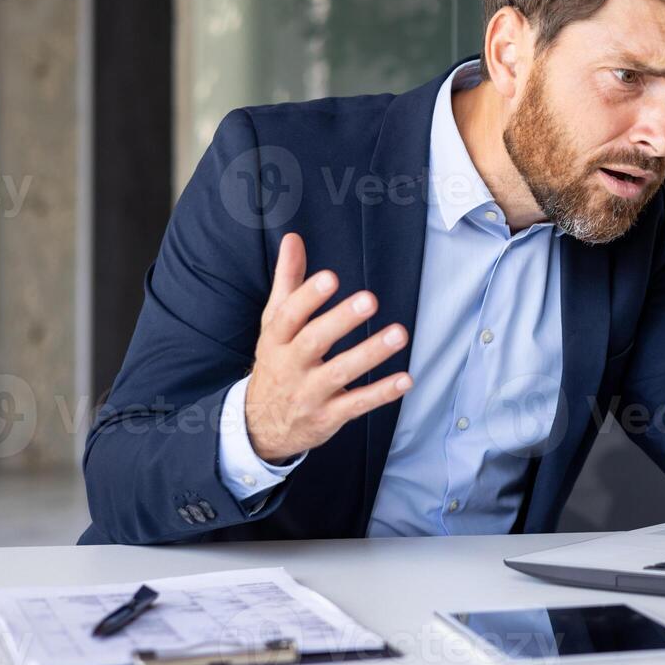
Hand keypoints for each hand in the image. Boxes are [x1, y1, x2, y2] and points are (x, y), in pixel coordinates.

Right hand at [244, 233, 412, 462]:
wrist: (260, 425)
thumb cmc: (276, 362)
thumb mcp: (274, 323)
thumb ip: (287, 281)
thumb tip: (293, 239)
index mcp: (276, 339)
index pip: (288, 316)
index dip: (308, 296)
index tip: (330, 277)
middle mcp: (290, 365)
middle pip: (314, 341)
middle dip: (341, 320)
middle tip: (370, 299)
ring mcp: (309, 393)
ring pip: (340, 373)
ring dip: (370, 353)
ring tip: (399, 334)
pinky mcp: (327, 417)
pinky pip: (356, 404)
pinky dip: (381, 393)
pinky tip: (405, 379)